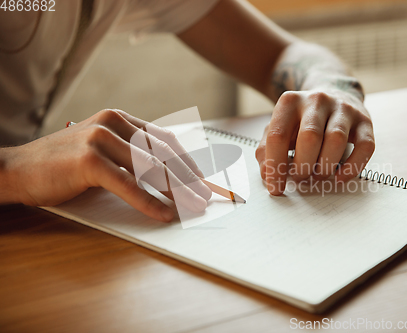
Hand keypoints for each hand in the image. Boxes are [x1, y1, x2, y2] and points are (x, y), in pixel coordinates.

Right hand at [4, 109, 211, 220]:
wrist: (16, 169)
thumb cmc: (62, 164)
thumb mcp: (101, 149)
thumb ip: (130, 154)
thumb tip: (167, 173)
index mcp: (119, 119)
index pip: (165, 140)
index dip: (187, 161)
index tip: (203, 180)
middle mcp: (113, 123)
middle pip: (163, 154)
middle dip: (189, 178)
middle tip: (205, 197)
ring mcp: (100, 139)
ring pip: (150, 168)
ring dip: (177, 191)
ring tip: (193, 207)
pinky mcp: (88, 160)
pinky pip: (128, 185)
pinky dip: (149, 202)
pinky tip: (164, 214)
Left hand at [255, 90, 374, 194]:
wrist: (334, 94)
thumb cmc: (302, 120)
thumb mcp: (279, 128)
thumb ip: (267, 150)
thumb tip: (268, 175)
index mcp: (290, 102)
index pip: (278, 136)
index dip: (275, 166)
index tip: (276, 188)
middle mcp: (317, 100)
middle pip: (310, 137)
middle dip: (303, 166)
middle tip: (300, 177)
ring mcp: (344, 108)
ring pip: (336, 141)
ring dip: (325, 167)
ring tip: (318, 175)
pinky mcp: (365, 121)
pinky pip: (365, 146)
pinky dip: (352, 167)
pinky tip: (339, 177)